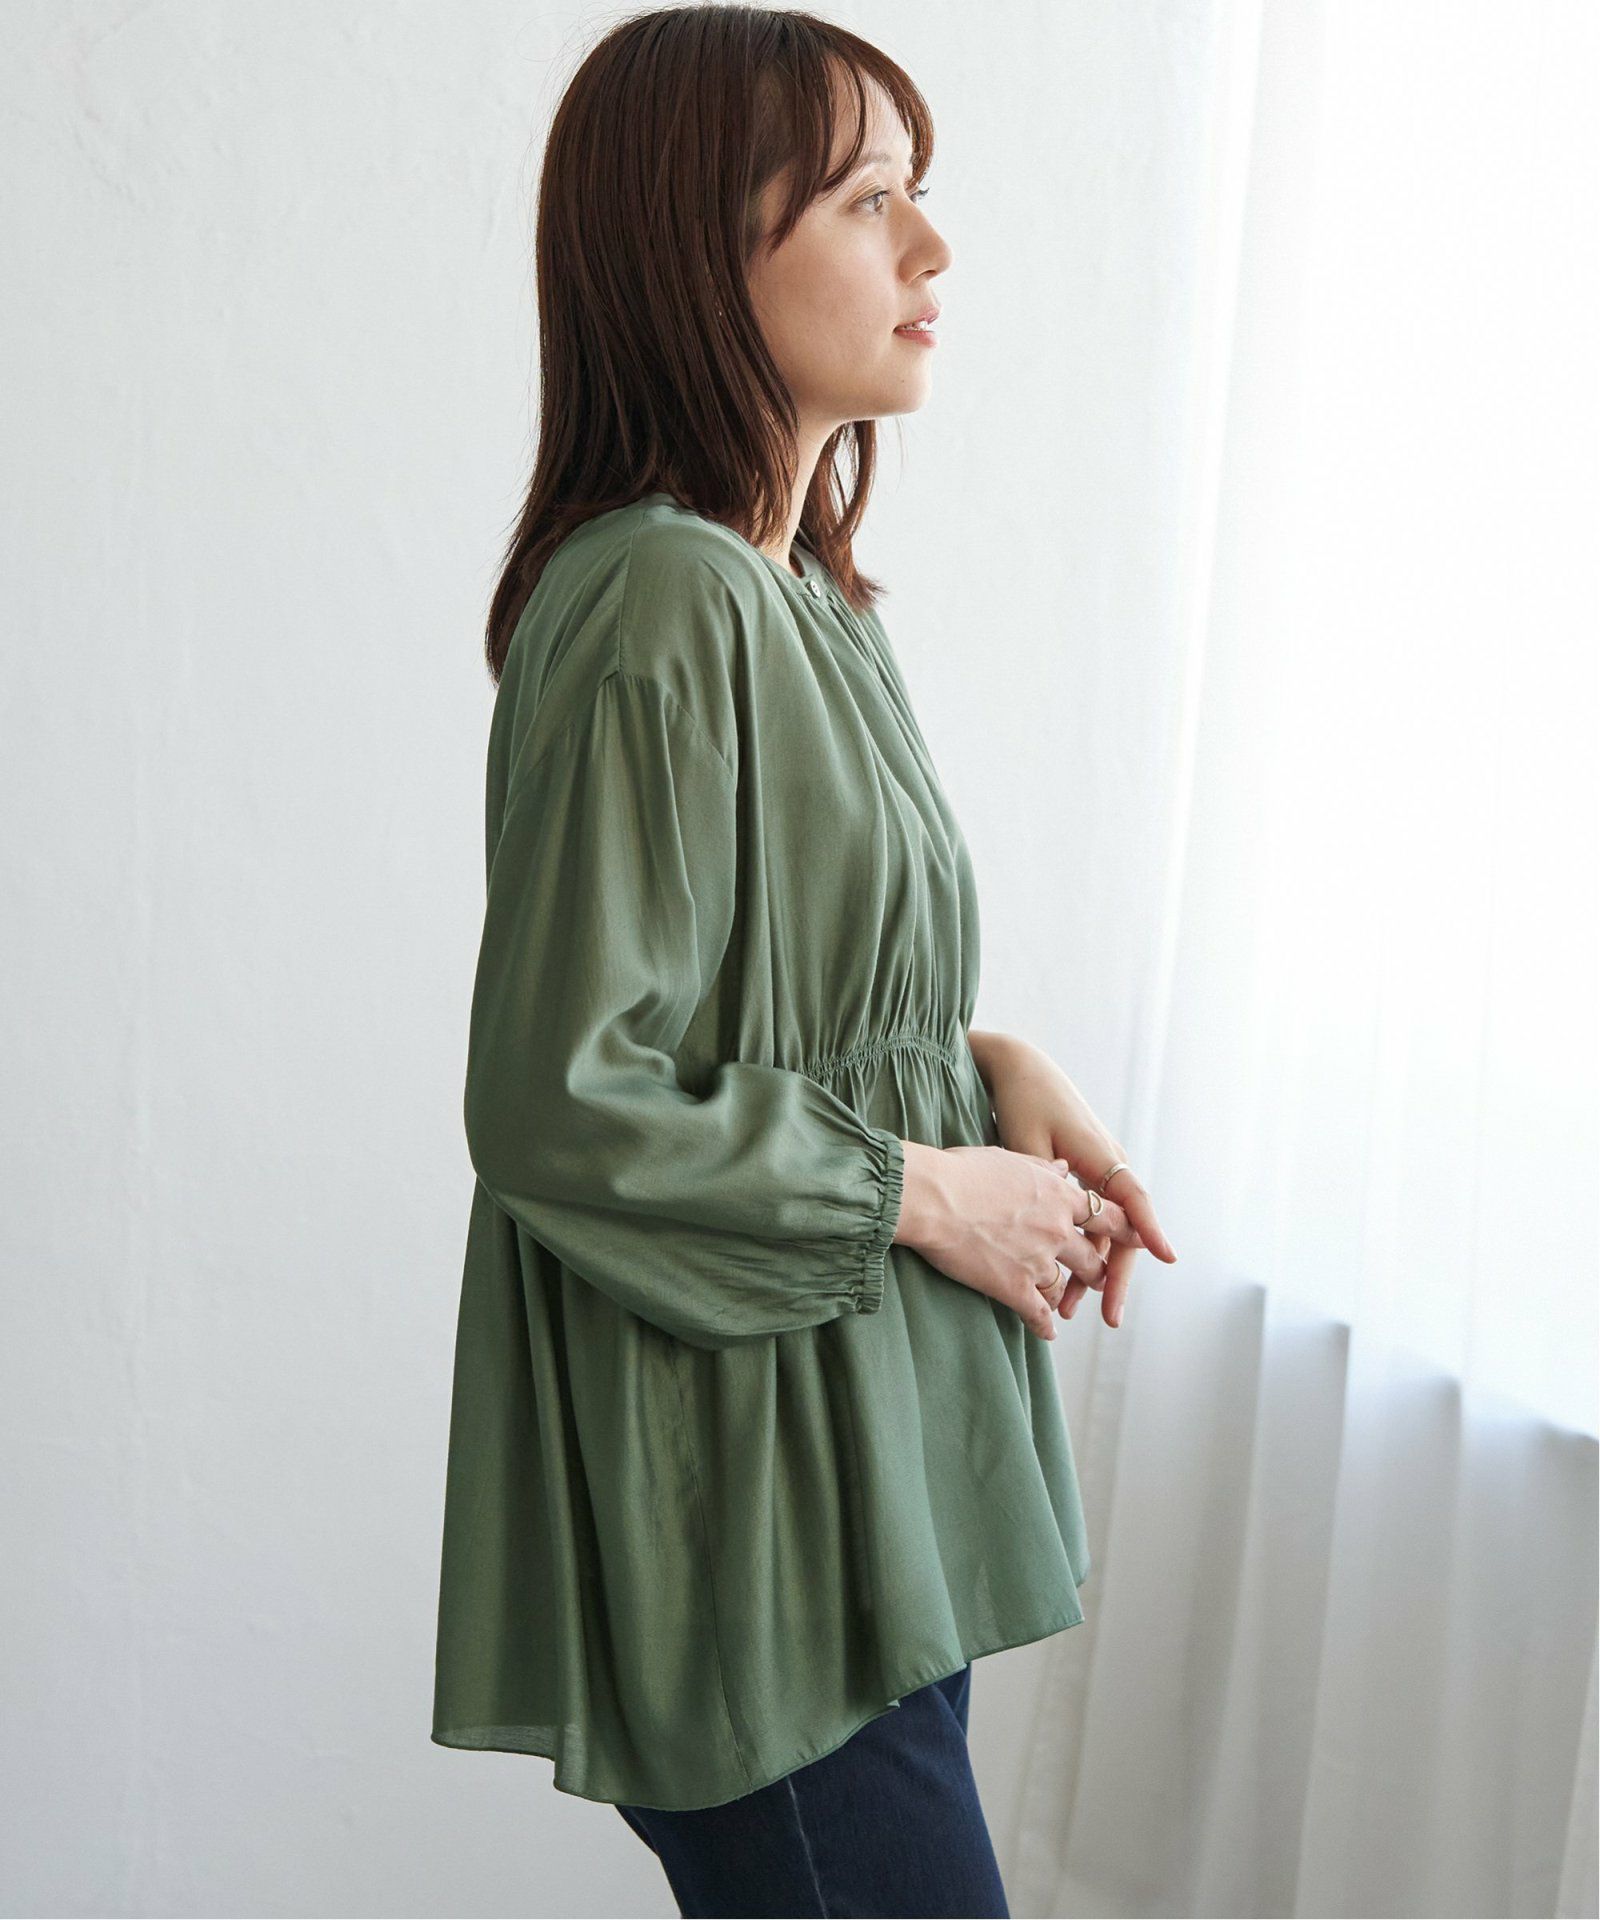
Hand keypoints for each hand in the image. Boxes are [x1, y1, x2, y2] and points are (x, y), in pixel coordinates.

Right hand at [893, 1143, 1143, 1342]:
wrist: (934, 1199)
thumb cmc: (963, 1172)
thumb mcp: (1009, 1158)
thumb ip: (1042, 1167)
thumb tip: (1063, 1168)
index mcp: (1059, 1196)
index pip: (1106, 1215)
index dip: (1123, 1228)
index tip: (1134, 1236)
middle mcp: (1057, 1230)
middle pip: (1091, 1257)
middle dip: (1095, 1270)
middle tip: (1095, 1277)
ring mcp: (1038, 1261)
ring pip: (1065, 1287)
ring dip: (1067, 1296)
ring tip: (1065, 1304)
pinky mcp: (1015, 1288)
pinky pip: (1039, 1314)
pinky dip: (1045, 1326)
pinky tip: (1048, 1334)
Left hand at [971, 1033, 1176, 1329]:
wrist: (1018, 1068)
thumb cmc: (1022, 1102)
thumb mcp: (1027, 1142)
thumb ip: (1047, 1183)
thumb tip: (1063, 1228)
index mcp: (1101, 1155)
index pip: (1134, 1199)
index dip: (1150, 1229)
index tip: (1167, 1257)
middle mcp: (1110, 1164)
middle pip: (1124, 1230)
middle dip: (1116, 1277)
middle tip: (1109, 1316)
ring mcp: (1100, 1170)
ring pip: (1106, 1231)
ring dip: (1092, 1269)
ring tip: (1072, 1308)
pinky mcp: (1085, 1174)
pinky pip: (1093, 1219)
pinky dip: (1082, 1248)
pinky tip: (1063, 1277)